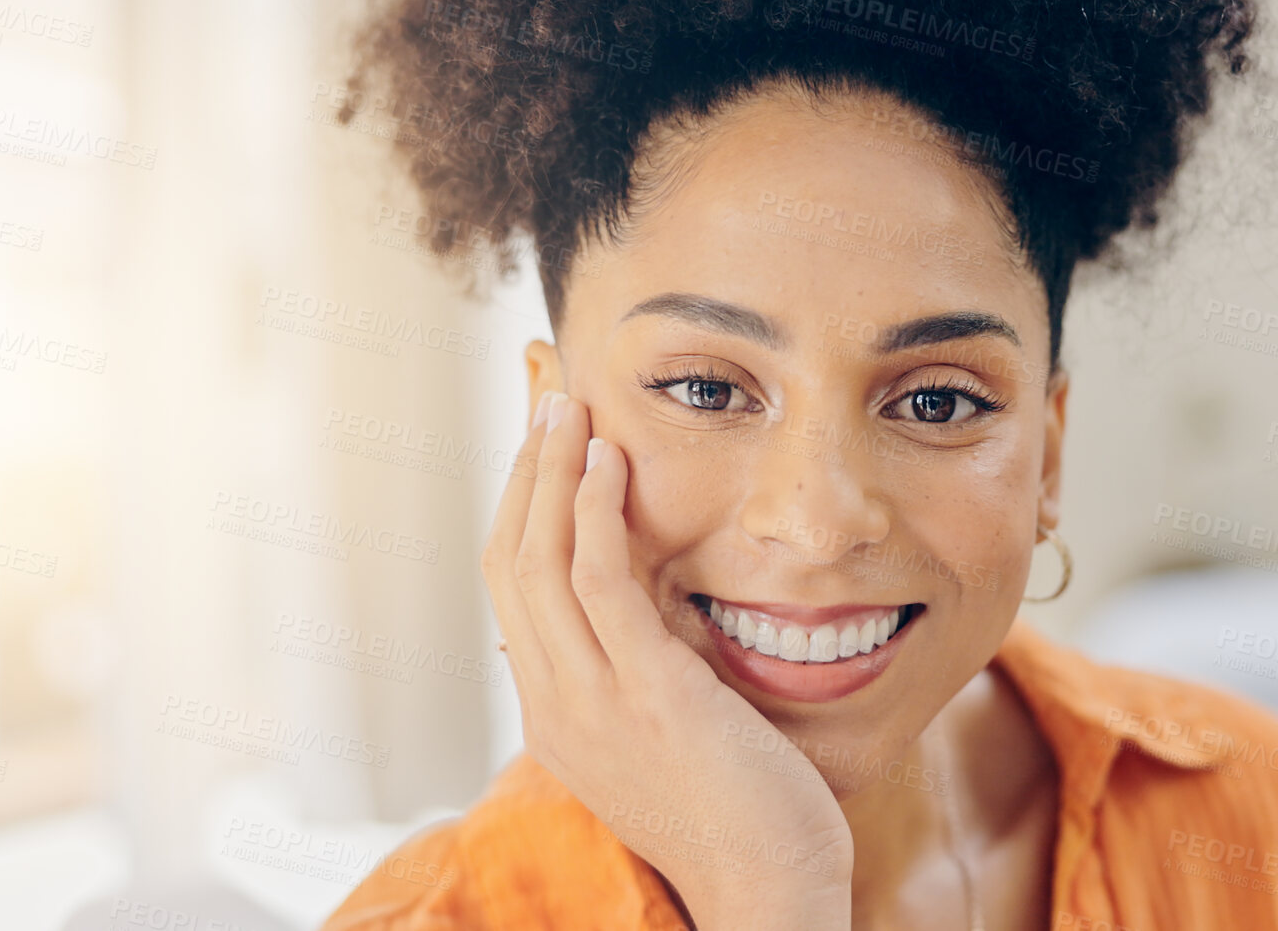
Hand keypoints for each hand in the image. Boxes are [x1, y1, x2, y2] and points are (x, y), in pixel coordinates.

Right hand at [483, 391, 853, 930]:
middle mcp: (554, 705)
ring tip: (568, 405)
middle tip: (545, 396)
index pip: (511, 588)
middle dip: (523, 469)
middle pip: (507, 560)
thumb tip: (631, 607)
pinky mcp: (646, 693)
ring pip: (538, 560)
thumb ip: (634, 670)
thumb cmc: (737, 812)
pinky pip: (598, 581)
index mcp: (554, 714)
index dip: (519, 504)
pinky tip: (607, 460)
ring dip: (550, 471)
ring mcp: (591, 701)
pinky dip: (594, 511)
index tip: (539, 442)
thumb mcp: (662, 733)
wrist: (769, 887)